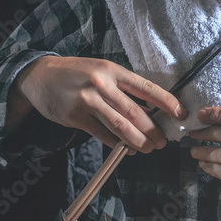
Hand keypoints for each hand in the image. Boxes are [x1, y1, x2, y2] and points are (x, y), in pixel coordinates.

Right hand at [9, 56, 186, 152]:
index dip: (166, 102)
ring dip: (138, 140)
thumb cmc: (77, 73)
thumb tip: (150, 109)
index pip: (146, 88)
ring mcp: (87, 101)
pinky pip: (101, 134)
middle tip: (163, 142)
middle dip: (153, 130)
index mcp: (112, 70)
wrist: (40, 76)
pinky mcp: (75, 117)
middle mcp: (101, 84)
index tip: (180, 114)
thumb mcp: (101, 70)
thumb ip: (122, 87)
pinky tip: (127, 150)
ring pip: (120, 126)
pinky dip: (117, 144)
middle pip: (135, 112)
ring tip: (149, 149)